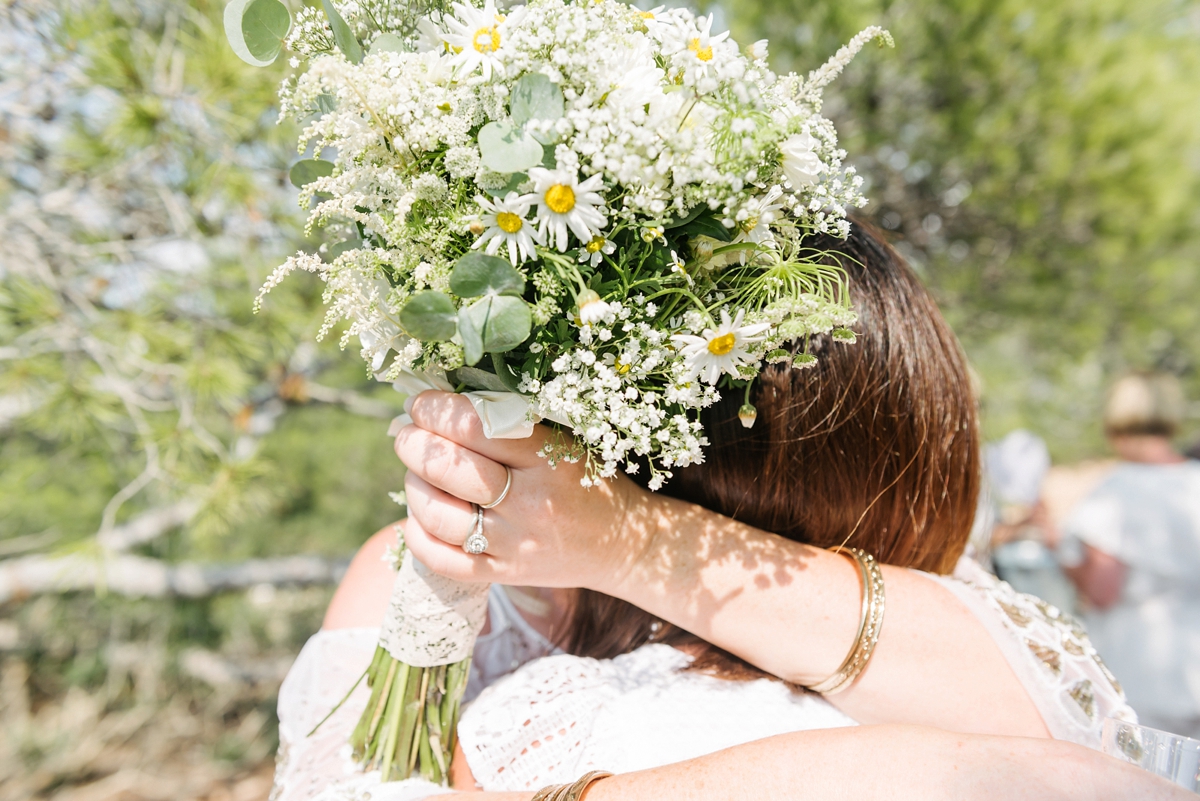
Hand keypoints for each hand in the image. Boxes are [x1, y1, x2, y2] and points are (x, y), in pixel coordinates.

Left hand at [393, 391, 659, 590]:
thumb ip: (513, 421)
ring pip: (438, 514)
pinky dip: (418, 532)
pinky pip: (442, 559)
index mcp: (549, 459)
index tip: (421, 403)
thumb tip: (444, 399)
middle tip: (407, 434)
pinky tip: (421, 513)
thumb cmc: (590, 481)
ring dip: (413, 485)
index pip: (476, 427)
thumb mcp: (564, 441)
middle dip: (415, 444)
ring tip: (416, 471)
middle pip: (451, 469)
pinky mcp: (504, 575)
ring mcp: (515, 544)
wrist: (625, 545)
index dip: (436, 410)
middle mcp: (530, 503)